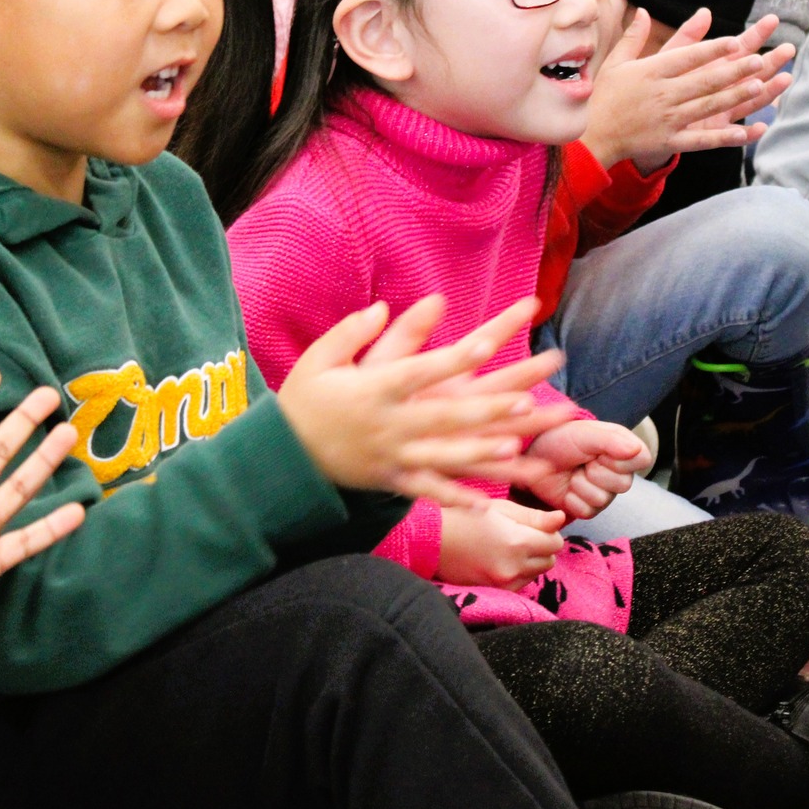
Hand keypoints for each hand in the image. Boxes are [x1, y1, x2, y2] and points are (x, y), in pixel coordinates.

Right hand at [278, 296, 574, 506]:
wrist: (281, 455)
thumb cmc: (304, 399)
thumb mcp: (319, 358)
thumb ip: (351, 332)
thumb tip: (382, 306)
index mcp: (373, 389)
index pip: (420, 371)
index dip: (453, 358)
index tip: (487, 344)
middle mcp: (387, 425)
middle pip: (444, 416)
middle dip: (487, 409)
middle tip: (526, 399)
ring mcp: (391, 457)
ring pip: (443, 457)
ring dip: (480, 453)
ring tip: (515, 447)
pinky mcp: (390, 481)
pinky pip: (426, 491)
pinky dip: (455, 498)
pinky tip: (485, 502)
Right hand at [437, 498, 565, 589]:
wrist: (432, 541)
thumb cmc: (464, 516)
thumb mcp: (500, 508)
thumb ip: (534, 516)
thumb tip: (562, 519)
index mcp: (517, 541)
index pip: (555, 542)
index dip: (547, 532)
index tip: (532, 526)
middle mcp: (514, 566)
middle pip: (550, 559)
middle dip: (541, 547)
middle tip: (520, 535)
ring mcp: (505, 582)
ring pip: (538, 572)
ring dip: (532, 560)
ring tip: (508, 547)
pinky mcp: (497, 591)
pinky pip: (523, 583)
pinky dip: (519, 572)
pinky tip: (502, 560)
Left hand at [522, 419, 651, 518]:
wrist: (533, 455)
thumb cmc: (561, 438)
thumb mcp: (585, 433)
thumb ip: (611, 441)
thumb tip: (636, 450)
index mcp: (625, 449)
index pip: (642, 459)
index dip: (619, 457)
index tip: (600, 450)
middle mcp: (620, 473)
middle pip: (623, 484)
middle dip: (596, 471)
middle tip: (582, 461)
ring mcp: (606, 493)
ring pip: (602, 498)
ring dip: (581, 484)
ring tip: (572, 472)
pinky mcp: (589, 509)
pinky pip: (587, 510)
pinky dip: (571, 498)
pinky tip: (566, 487)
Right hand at [583, 10, 794, 171]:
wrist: (590, 137)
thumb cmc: (603, 97)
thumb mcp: (615, 63)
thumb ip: (633, 38)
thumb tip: (643, 11)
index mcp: (651, 72)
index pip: (687, 57)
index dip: (713, 49)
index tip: (736, 41)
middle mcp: (662, 94)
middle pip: (704, 80)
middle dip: (734, 70)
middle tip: (759, 60)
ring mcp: (668, 120)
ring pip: (707, 106)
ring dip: (734, 96)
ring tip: (758, 85)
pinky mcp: (670, 142)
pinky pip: (701, 140)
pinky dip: (724, 138)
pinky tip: (745, 132)